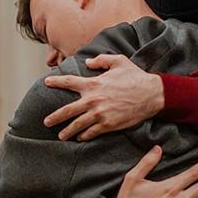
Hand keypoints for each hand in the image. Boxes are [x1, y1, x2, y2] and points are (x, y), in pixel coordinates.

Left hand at [43, 55, 164, 140]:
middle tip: (46, 122)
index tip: (46, 82)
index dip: (56, 82)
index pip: (69, 82)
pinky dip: (84, 136)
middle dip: (55, 117)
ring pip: (77, 125)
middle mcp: (93, 100)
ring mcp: (99, 114)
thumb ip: (101, 60)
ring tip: (61, 136)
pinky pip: (91, 133)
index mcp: (93, 83)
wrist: (151, 95)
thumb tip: (87, 63)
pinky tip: (80, 138)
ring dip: (67, 131)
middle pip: (67, 110)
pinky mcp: (108, 125)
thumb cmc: (136, 77)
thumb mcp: (119, 61)